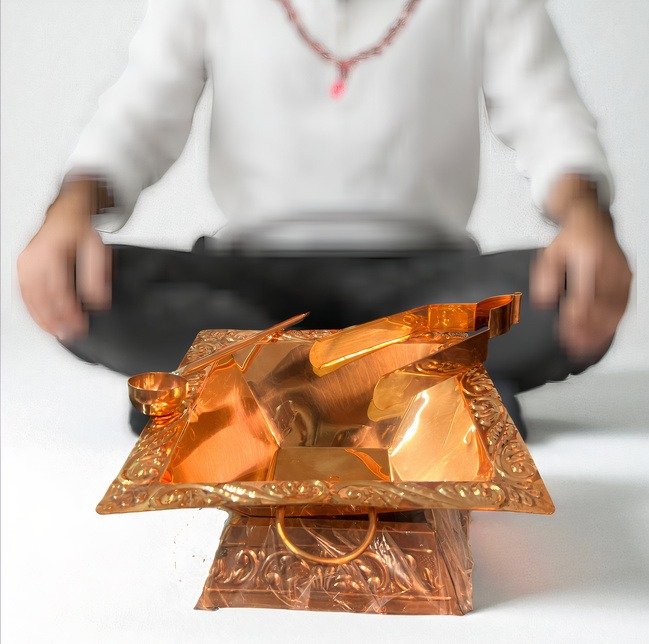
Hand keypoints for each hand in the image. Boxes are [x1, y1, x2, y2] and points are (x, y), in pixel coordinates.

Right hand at [17, 180, 111, 340]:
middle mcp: (33, 258)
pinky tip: (44, 321)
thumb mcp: (96, 249)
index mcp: (51, 253)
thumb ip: (98, 276)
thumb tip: (99, 301)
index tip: (81, 325)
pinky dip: (34, 310)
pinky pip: (25, 294)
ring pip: (29, 299)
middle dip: (56, 320)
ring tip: (58, 333)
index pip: (59, 291)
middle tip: (70, 335)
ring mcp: (25, 263)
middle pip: (41, 298)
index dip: (69, 312)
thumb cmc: (79, 229)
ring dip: (43, 319)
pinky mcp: (23, 268)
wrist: (66, 214)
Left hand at [531, 204, 631, 359]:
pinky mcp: (627, 280)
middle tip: (574, 348)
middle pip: (603, 307)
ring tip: (586, 349)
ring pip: (616, 310)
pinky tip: (601, 337)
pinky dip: (612, 324)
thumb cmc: (570, 239)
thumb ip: (545, 278)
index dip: (575, 318)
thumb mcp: (549, 254)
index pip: (584, 296)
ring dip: (601, 332)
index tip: (564, 334)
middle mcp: (610, 267)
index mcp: (589, 259)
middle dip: (589, 331)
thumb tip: (544, 302)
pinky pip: (623, 306)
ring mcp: (622, 274)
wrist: (591, 221)